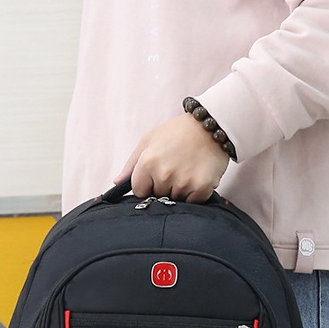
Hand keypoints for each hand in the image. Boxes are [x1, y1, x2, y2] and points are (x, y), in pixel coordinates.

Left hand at [113, 113, 229, 202]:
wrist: (211, 125)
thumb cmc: (179, 131)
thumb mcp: (149, 140)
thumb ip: (131, 164)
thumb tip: (117, 182)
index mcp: (148, 163)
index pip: (139, 191)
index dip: (147, 185)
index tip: (156, 175)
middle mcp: (164, 174)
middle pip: (158, 196)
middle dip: (164, 187)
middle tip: (176, 168)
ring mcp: (183, 182)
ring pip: (175, 200)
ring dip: (180, 191)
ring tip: (187, 170)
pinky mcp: (201, 188)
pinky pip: (192, 202)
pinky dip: (195, 194)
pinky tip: (197, 176)